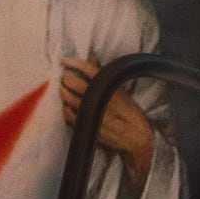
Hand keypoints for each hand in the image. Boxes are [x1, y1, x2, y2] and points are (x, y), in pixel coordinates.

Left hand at [59, 52, 157, 168]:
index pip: (89, 70)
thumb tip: (91, 60)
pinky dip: (65, 108)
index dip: (74, 63)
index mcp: (111, 89)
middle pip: (75, 83)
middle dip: (66, 78)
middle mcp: (102, 100)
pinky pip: (69, 115)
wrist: (136, 138)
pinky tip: (67, 106)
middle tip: (63, 76)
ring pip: (69, 99)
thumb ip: (106, 78)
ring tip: (63, 89)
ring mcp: (93, 114)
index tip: (64, 60)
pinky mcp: (88, 126)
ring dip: (63, 92)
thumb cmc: (131, 114)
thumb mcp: (122, 93)